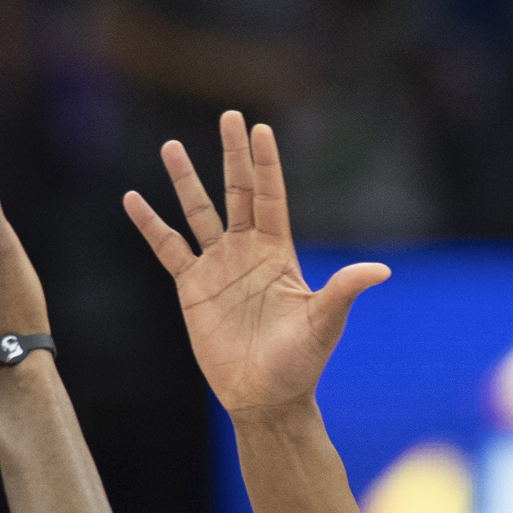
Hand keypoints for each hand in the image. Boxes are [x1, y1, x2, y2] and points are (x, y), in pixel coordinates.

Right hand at [126, 112, 387, 417]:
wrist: (265, 396)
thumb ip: (344, 290)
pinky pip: (168, 247)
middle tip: (229, 115)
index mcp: (279, 252)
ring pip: (198, 212)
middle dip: (233, 155)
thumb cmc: (300, 362)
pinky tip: (133, 198)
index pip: (271, 197)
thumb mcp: (324, 323)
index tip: (261, 129)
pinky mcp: (192, 287)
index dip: (266, 164)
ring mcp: (217, 266)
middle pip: (238, 192)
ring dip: (185, 180)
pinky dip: (150, 224)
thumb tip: (380, 270)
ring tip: (170, 145)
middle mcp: (247, 251)